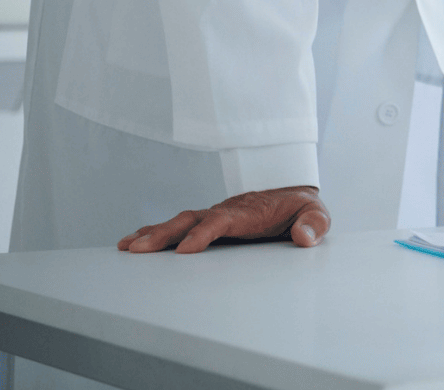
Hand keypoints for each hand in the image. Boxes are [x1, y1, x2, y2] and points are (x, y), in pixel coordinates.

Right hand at [117, 186, 329, 254]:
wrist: (296, 193)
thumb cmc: (304, 207)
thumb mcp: (317, 214)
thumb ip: (313, 225)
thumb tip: (304, 238)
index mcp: (250, 211)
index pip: (222, 220)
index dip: (203, 234)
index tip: (184, 250)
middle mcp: (228, 210)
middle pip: (191, 219)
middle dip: (164, 234)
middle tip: (137, 250)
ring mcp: (216, 216)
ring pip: (181, 222)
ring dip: (153, 234)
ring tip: (126, 248)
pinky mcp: (211, 223)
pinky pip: (181, 227)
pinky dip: (157, 233)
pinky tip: (135, 243)